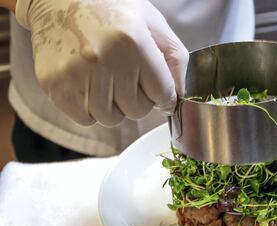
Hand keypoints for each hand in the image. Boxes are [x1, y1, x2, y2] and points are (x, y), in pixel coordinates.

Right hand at [16, 0, 188, 125]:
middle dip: (138, 98)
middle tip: (127, 75)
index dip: (164, 94)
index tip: (158, 90)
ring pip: (112, 118)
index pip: (162, 94)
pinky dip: (92, 109)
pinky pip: (87, 119)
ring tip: (106, 77)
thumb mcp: (152, 22)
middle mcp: (104, 60)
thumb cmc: (111, 9)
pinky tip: (89, 84)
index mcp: (134, 42)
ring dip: (114, 105)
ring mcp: (76, 75)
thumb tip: (177, 99)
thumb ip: (174, 60)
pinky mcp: (55, 87)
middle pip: (138, 110)